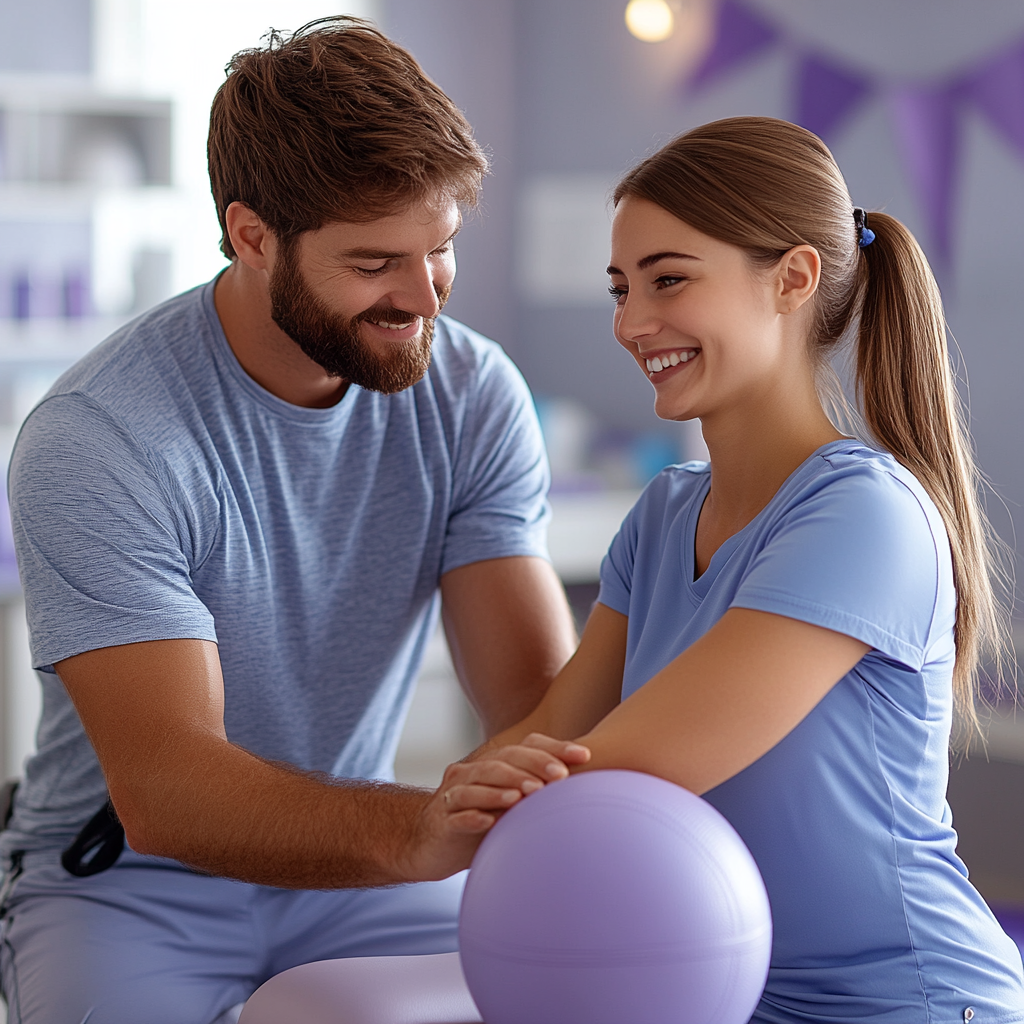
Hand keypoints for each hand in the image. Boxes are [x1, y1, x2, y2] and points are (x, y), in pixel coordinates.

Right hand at [400, 734, 589, 880]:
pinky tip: (489, 822)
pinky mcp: (440, 822)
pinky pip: (456, 816)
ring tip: (527, 794)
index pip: (524, 748)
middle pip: (500, 761)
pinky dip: (473, 817)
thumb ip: (535, 793)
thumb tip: (588, 789)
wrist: (429, 845)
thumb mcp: (508, 806)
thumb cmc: (479, 822)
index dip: (554, 749)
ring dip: (503, 788)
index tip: (585, 755)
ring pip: (476, 785)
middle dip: (532, 766)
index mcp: (489, 764)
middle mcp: (469, 773)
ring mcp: (451, 796)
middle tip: (560, 776)